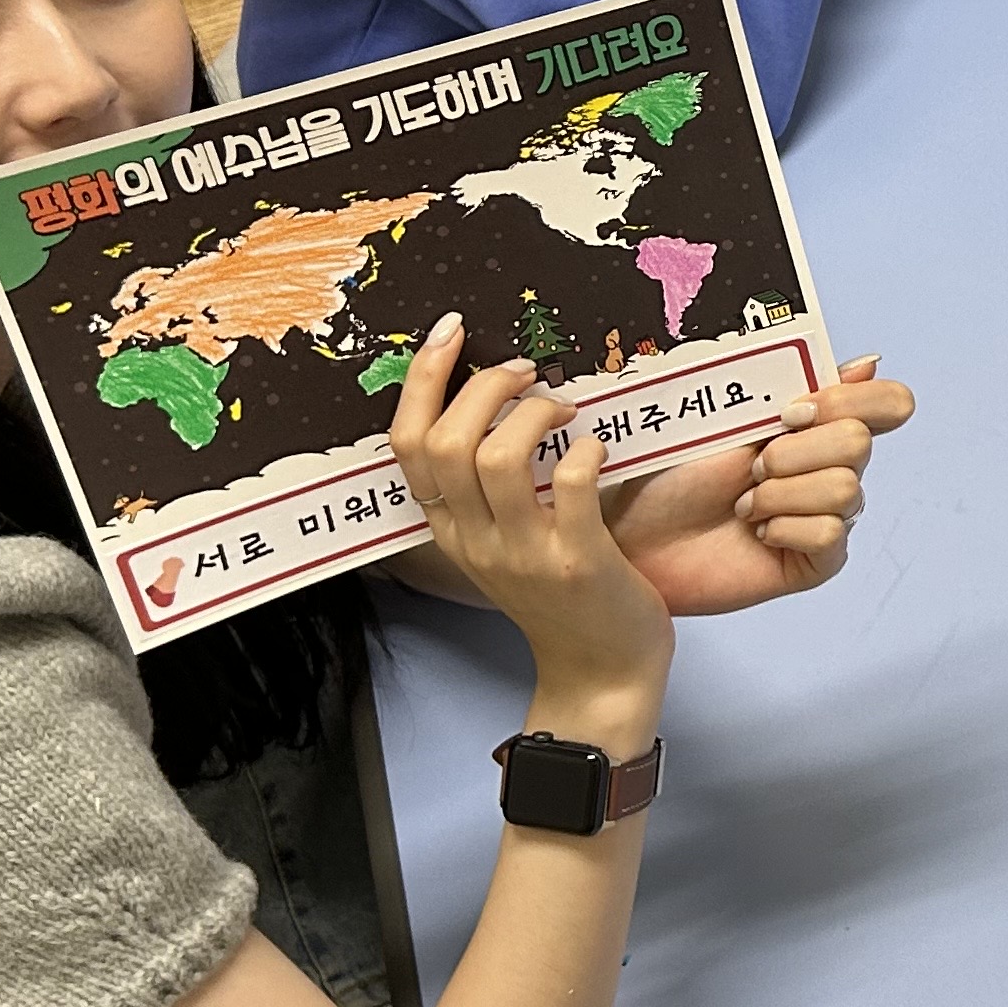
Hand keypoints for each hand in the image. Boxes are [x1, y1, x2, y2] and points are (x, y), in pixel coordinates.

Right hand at [390, 316, 670, 731]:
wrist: (600, 674)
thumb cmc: (562, 598)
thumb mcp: (503, 545)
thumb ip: (488, 491)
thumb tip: (496, 405)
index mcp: (450, 529)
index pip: (407, 444)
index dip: (423, 378)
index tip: (451, 332)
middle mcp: (475, 540)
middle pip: (445, 441)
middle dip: (484, 386)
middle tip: (526, 371)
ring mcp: (523, 553)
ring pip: (496, 456)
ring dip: (533, 413)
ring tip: (564, 408)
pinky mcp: (577, 563)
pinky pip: (573, 484)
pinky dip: (585, 452)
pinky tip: (596, 450)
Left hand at [608, 357, 916, 615]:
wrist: (631, 531)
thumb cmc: (668, 472)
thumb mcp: (731, 414)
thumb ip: (799, 383)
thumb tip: (870, 363)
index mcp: (817, 423)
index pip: (887, 403)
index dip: (846, 402)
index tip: (789, 412)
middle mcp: (831, 467)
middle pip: (859, 443)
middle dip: (793, 452)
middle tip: (749, 469)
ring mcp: (827, 515)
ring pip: (846, 489)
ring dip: (780, 493)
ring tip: (743, 505)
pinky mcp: (816, 560)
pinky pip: (829, 535)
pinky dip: (784, 528)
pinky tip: (757, 533)